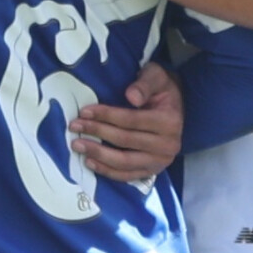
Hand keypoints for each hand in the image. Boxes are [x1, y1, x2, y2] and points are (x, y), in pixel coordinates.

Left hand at [71, 60, 182, 181]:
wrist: (177, 109)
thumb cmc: (162, 90)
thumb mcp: (156, 77)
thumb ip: (144, 84)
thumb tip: (131, 97)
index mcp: (169, 121)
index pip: (131, 120)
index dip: (106, 116)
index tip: (84, 111)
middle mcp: (167, 145)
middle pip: (125, 141)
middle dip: (97, 133)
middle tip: (74, 127)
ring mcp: (160, 162)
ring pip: (124, 162)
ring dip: (98, 154)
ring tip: (77, 145)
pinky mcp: (152, 171)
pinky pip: (127, 175)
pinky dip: (107, 171)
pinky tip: (90, 162)